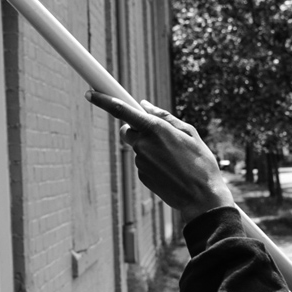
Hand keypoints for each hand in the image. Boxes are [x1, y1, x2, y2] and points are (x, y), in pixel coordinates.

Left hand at [87, 92, 234, 216]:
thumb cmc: (200, 161)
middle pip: (128, 130)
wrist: (201, 197)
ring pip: (137, 147)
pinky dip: (152, 163)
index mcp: (155, 129)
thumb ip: (164, 116)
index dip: (103, 100)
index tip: (90, 94)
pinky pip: (142, 162)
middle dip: (137, 129)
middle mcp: (143, 144)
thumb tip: (143, 105)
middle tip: (159, 136)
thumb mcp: (189, 132)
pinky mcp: (141, 176)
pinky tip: (169, 170)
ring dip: (149, 148)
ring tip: (173, 158)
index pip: (121, 111)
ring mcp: (140, 162)